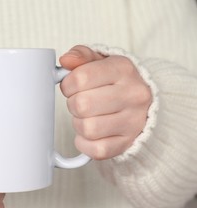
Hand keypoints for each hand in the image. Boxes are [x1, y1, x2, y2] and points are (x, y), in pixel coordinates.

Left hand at [59, 45, 151, 159]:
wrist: (143, 104)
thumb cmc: (114, 82)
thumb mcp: (99, 61)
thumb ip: (80, 56)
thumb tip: (66, 60)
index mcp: (123, 69)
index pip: (81, 78)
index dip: (67, 85)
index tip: (71, 87)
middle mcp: (133, 95)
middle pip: (82, 105)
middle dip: (73, 105)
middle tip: (79, 102)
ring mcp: (133, 122)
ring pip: (87, 128)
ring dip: (78, 124)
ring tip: (86, 117)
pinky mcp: (128, 143)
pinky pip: (96, 150)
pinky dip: (85, 143)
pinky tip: (89, 134)